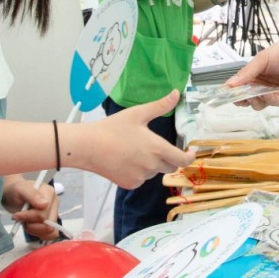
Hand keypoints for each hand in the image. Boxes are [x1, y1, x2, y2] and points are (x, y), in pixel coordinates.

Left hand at [2, 177, 59, 240]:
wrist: (12, 195)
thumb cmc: (15, 191)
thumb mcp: (20, 189)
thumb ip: (32, 195)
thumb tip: (45, 204)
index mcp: (49, 193)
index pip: (43, 213)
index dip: (29, 217)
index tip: (16, 215)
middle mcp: (54, 203)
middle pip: (48, 224)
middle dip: (31, 225)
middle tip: (20, 219)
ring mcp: (53, 213)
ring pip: (50, 231)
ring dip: (34, 230)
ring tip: (25, 222)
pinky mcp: (51, 222)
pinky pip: (51, 235)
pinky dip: (40, 234)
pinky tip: (31, 228)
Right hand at [74, 91, 193, 187]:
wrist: (88, 146)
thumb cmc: (112, 128)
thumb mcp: (138, 113)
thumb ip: (160, 105)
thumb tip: (176, 93)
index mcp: (157, 148)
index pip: (182, 160)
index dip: (189, 157)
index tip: (190, 152)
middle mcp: (152, 165)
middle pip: (169, 166)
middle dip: (168, 158)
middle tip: (156, 146)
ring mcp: (141, 177)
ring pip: (154, 172)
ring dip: (152, 164)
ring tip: (134, 150)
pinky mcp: (130, 184)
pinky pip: (141, 179)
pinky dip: (139, 171)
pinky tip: (126, 160)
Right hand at [224, 38, 278, 108]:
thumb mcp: (262, 59)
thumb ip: (247, 73)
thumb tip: (230, 85)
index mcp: (255, 74)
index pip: (240, 85)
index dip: (232, 91)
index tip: (224, 94)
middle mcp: (263, 85)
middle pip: (247, 97)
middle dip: (241, 99)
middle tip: (237, 97)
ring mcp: (273, 93)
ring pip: (258, 104)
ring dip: (253, 101)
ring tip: (251, 95)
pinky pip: (272, 103)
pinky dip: (267, 99)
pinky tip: (265, 94)